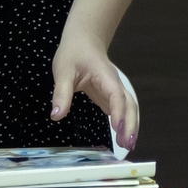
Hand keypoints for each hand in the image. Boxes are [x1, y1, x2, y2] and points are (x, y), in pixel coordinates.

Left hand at [51, 28, 138, 149]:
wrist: (84, 41)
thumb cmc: (74, 53)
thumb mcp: (63, 71)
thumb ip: (61, 93)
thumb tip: (56, 116)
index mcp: (106, 76)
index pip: (116, 95)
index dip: (118, 112)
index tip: (117, 129)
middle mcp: (115, 84)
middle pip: (129, 105)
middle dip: (130, 125)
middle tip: (126, 146)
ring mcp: (115, 90)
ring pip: (129, 109)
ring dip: (130, 127)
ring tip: (127, 147)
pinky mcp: (111, 96)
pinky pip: (122, 111)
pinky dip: (124, 125)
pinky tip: (122, 139)